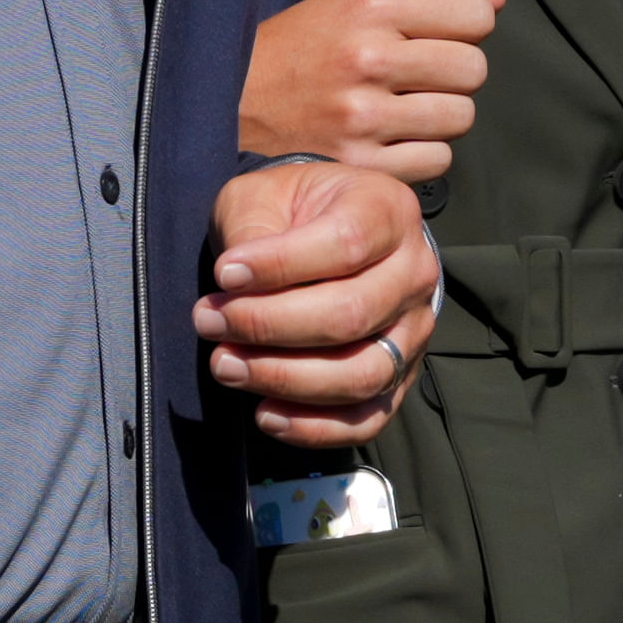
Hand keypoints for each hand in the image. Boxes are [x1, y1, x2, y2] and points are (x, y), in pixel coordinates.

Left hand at [195, 161, 440, 449]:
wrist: (323, 228)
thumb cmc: (290, 210)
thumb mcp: (263, 196)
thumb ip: (252, 231)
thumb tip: (235, 284)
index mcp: (387, 212)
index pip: (344, 244)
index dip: (280, 265)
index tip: (224, 275)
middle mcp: (413, 272)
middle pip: (350, 315)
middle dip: (269, 326)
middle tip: (210, 322)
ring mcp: (413, 330)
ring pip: (361, 373)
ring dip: (285, 379)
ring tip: (226, 366)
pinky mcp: (400, 376)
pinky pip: (368, 417)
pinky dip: (316, 426)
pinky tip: (266, 414)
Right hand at [238, 0, 504, 187]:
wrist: (229, 105)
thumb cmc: (296, 51)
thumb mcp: (349, 3)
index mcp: (368, 8)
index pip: (475, 18)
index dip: (466, 28)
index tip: (441, 37)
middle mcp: (367, 58)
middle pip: (473, 70)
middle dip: (454, 75)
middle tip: (420, 78)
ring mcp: (364, 115)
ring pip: (460, 118)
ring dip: (440, 117)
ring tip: (403, 110)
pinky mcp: (360, 163)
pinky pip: (436, 162)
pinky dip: (420, 154)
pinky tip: (390, 140)